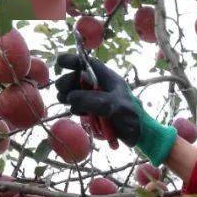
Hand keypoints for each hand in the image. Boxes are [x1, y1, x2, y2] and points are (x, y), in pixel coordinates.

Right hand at [53, 53, 176, 164]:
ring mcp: (94, 98)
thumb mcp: (113, 106)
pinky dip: (75, 109)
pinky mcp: (92, 111)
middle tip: (63, 94)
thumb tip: (70, 98)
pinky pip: (77, 107)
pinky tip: (81, 114)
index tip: (59, 62)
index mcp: (106, 77)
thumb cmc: (130, 116)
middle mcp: (98, 86)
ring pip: (73, 93)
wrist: (137, 136)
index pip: (87, 63)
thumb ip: (92, 100)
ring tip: (73, 106)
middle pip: (75, 78)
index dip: (73, 60)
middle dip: (67, 83)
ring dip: (68, 98)